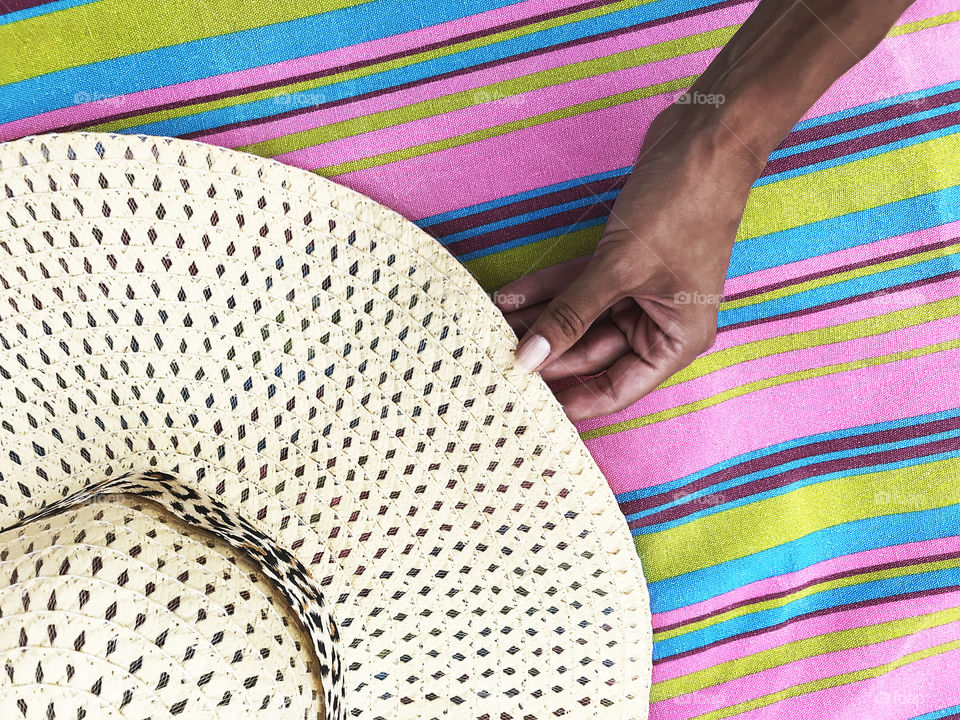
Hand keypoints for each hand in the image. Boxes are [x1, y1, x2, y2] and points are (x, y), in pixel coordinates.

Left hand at [495, 108, 765, 421]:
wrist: (703, 138)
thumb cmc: (683, 205)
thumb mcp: (620, 268)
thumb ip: (571, 315)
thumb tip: (529, 358)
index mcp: (676, 340)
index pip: (616, 388)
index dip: (571, 400)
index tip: (526, 407)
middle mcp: (660, 323)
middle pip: (592, 355)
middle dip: (546, 354)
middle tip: (496, 362)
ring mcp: (640, 292)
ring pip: (580, 318)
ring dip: (539, 320)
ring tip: (491, 327)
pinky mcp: (622, 262)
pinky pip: (578, 285)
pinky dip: (548, 289)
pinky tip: (510, 295)